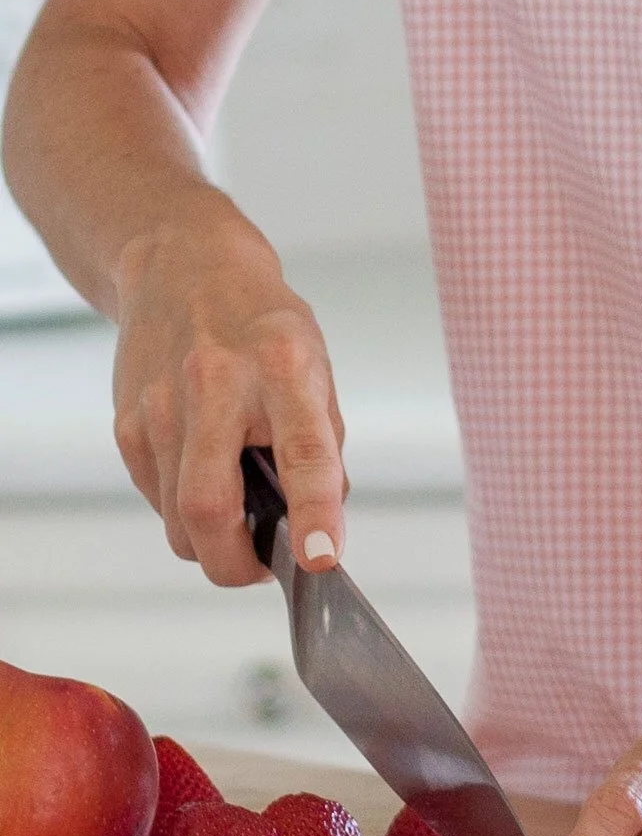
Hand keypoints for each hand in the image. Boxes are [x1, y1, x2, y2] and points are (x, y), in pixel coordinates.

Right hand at [111, 206, 346, 585]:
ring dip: (213, 542)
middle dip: (237, 564)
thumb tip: (320, 521)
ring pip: (179, 521)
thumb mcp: (314, 365)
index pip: (303, 451)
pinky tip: (207, 475)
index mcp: (281, 367)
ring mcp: (160, 409)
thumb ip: (321, 442)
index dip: (314, 512)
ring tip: (241, 516)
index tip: (320, 559)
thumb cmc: (260, 322)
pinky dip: (185, 512)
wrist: (184, 268)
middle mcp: (215, 386)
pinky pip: (157, 500)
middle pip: (210, 509)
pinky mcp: (127, 428)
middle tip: (263, 567)